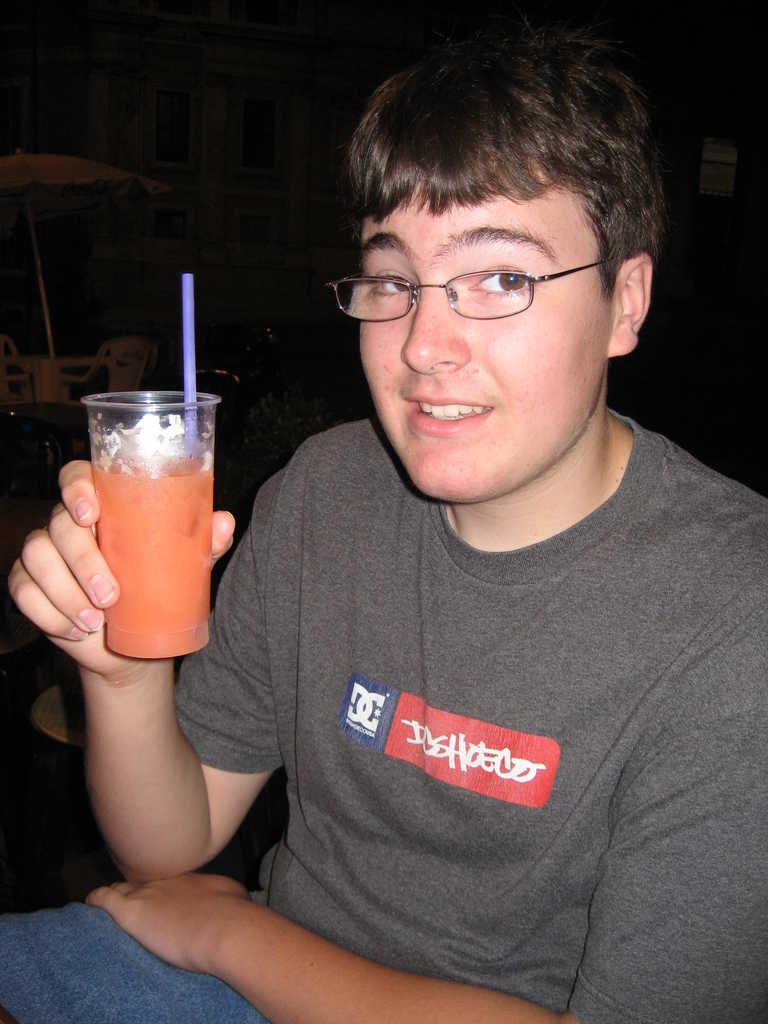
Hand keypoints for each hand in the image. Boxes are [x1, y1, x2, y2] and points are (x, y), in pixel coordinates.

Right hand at [8, 460, 235, 681]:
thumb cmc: (160, 587)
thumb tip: (223, 522)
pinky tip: (74, 628)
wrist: (138, 644)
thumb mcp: (186, 565)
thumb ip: (204, 542)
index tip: (90, 512)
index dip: (75, 487)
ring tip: (96, 619)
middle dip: (83, 561)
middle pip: (58, 525)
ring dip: (64, 592)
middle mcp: (67, 523)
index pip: (76, 476)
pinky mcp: (29, 586)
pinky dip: (48, 613)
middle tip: (111, 595)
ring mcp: (44, 554)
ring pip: (37, 558)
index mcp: (103, 505)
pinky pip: (23, 592)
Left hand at [86, 873, 252, 973]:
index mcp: (189, 879)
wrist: (225, 926)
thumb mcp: (233, 897)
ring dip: (117, 895)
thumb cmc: (235, 913)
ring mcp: (149, 893)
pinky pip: (105, 899)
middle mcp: (167, 881)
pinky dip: (96, 900)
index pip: (164, 880)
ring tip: (109, 903)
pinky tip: (90, 902)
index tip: (158, 898)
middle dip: (136, 890)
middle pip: (142, 881)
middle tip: (133, 902)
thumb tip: (230, 900)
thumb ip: (223, 897)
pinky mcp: (132, 911)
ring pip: (122, 888)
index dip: (158, 888)